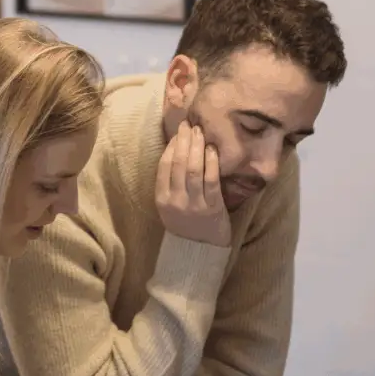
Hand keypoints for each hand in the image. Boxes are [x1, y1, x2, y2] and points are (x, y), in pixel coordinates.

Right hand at [156, 121, 230, 247]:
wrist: (199, 250)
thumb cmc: (185, 223)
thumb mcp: (170, 204)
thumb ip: (170, 182)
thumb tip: (177, 150)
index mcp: (161, 199)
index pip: (164, 166)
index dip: (172, 146)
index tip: (179, 132)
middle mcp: (175, 201)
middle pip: (179, 164)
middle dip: (184, 141)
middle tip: (190, 125)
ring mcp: (194, 205)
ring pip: (194, 170)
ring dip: (197, 147)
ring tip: (201, 132)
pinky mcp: (213, 208)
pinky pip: (211, 181)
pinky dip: (211, 163)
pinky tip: (212, 150)